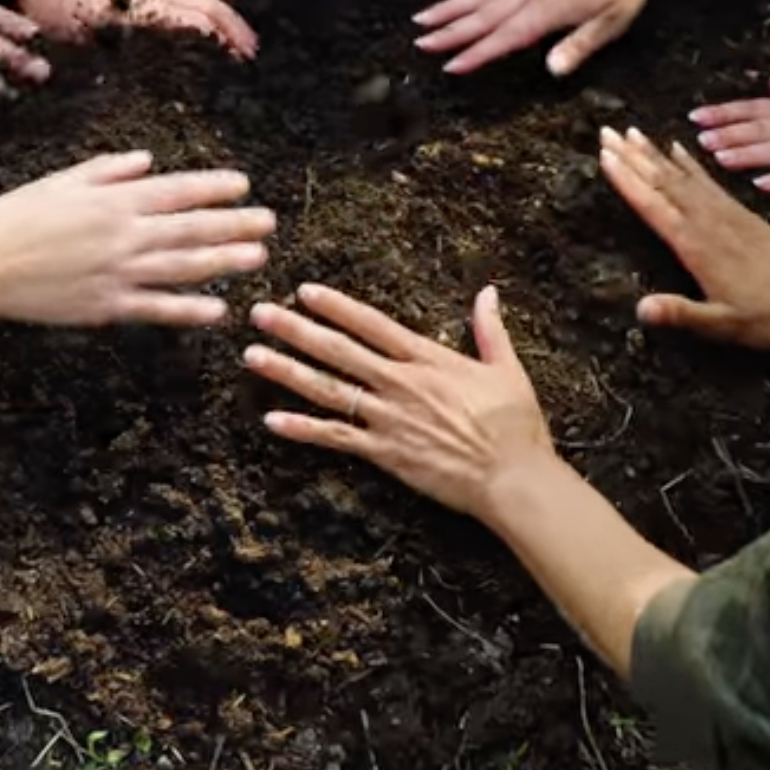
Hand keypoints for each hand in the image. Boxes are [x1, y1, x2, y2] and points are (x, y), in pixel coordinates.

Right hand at [0, 151, 275, 326]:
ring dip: (223, 262)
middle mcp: (123, 234)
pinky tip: (217, 309)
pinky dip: (188, 309)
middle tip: (268, 222)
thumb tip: (146, 161)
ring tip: (257, 258)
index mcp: (112, 200)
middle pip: (190, 228)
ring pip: (182, 266)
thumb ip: (107, 170)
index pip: (175, 190)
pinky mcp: (105, 306)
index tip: (243, 184)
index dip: (213, 187)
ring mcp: (117, 272)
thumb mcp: (60, 181)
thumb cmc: (15, 217)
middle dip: (233, 224)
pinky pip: (156, 308)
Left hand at [19, 0, 261, 57]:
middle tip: (252, 53)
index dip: (220, 35)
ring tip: (240, 44)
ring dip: (221, 18)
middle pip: (204, 3)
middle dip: (232, 26)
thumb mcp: (77, 32)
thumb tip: (132, 85)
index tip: (241, 56)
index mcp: (142, 4)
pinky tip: (203, 31)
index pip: (192, 16)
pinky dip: (203, 12)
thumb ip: (105, 52)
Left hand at [245, 282, 560, 521]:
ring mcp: (389, 420)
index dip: (337, 307)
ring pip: (328, 390)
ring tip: (253, 356)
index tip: (305, 291)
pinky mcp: (385, 454)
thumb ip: (490, 329)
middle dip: (296, 330)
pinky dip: (303, 430)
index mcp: (428, 360)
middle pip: (339, 351)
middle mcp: (401, 384)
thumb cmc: (516, 425)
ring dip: (287, 372)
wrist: (513, 479)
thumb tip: (488, 291)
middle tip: (259, 314)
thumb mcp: (507, 369)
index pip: (373, 325)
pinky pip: (336, 439)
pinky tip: (272, 420)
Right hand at [415, 0, 659, 76]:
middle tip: (419, 43)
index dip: (477, 53)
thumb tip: (553, 70)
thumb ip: (581, 44)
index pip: (505, 36)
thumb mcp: (615, 18)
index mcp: (548, 9)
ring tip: (419, 18)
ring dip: (447, 7)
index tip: (450, 66)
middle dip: (449, 32)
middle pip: (481, 16)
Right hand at [596, 126, 769, 348]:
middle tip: (608, 131)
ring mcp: (727, 215)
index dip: (628, 181)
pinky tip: (682, 149)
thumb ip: (682, 314)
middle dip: (634, 157)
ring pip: (685, 177)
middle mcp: (710, 224)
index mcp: (699, 248)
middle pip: (665, 183)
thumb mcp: (725, 324)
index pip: (655, 207)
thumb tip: (640, 309)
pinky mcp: (743, 213)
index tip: (605, 156)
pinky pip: (709, 181)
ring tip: (633, 132)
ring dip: (657, 154)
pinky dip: (691, 163)